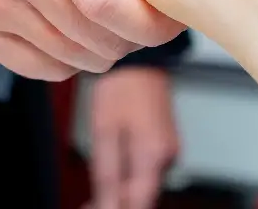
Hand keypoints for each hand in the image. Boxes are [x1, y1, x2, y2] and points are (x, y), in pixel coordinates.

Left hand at [88, 68, 178, 208]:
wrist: (138, 63)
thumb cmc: (120, 89)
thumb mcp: (104, 131)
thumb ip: (107, 173)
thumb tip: (106, 205)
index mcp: (154, 155)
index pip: (139, 203)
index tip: (92, 208)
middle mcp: (168, 158)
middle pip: (142, 197)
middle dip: (116, 202)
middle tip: (88, 203)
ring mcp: (169, 152)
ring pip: (144, 186)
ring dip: (122, 190)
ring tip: (96, 186)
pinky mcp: (164, 146)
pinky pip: (147, 172)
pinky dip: (129, 177)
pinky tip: (112, 170)